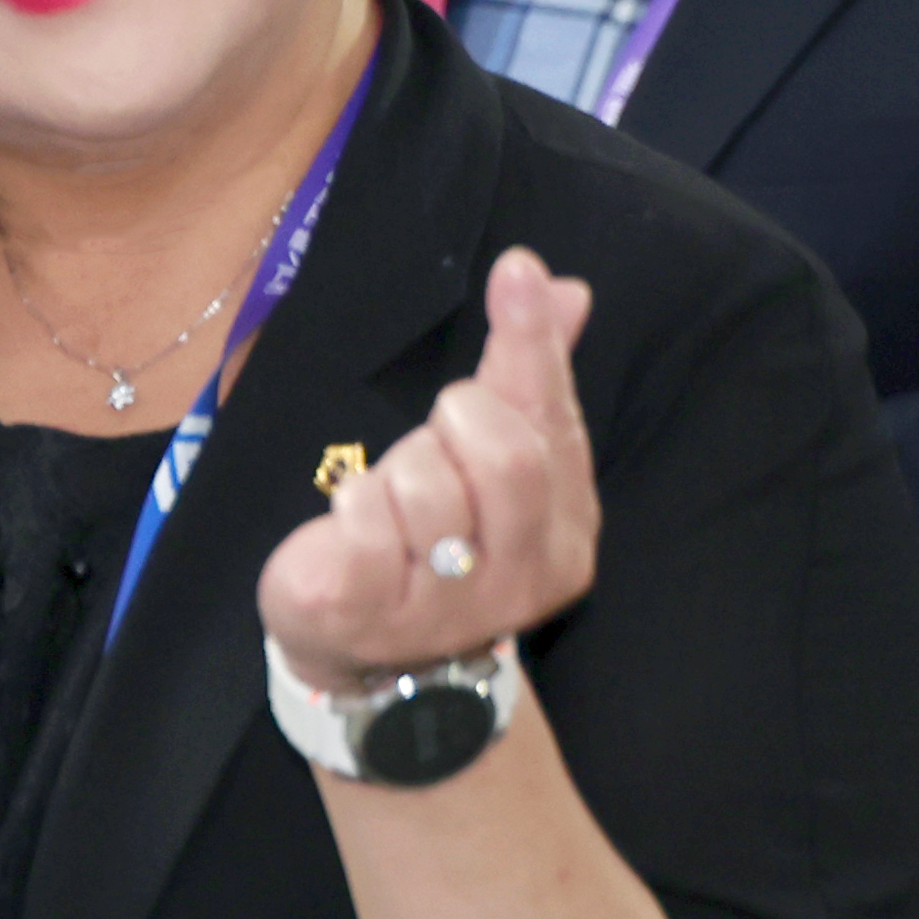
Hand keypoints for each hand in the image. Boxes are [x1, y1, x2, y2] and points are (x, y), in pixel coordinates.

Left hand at [258, 248, 598, 678]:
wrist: (359, 648)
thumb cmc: (432, 537)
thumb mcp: (487, 458)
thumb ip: (527, 377)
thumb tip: (566, 290)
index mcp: (568, 529)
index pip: (554, 420)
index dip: (531, 343)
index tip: (515, 270)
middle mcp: (524, 576)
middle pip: (502, 452)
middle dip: (452, 423)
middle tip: (432, 446)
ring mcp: (448, 605)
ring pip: (424, 483)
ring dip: (394, 473)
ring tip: (393, 508)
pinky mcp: (365, 612)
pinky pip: (362, 520)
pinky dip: (350, 505)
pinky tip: (354, 531)